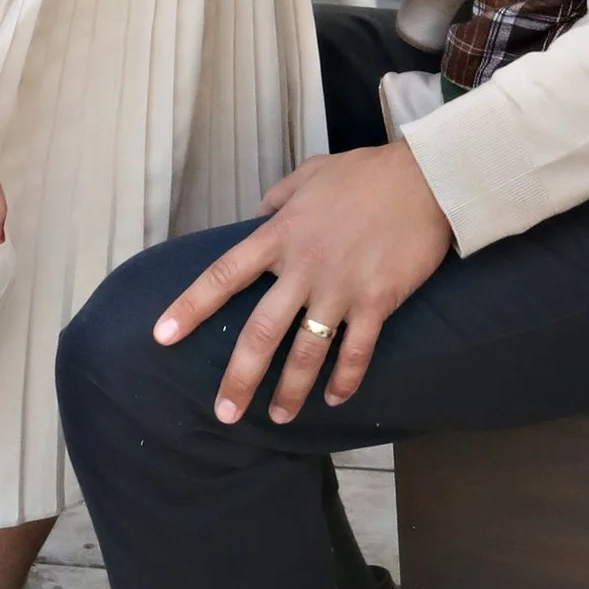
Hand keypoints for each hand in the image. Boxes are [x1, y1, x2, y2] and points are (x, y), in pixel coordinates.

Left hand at [152, 144, 454, 420]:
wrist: (426, 178)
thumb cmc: (367, 173)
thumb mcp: (311, 174)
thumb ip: (278, 198)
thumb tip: (259, 217)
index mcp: (280, 235)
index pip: (223, 275)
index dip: (190, 308)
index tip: (161, 338)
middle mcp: (303, 268)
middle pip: (261, 332)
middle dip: (240, 378)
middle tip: (224, 412)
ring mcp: (340, 288)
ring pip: (307, 352)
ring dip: (291, 390)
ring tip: (279, 415)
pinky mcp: (377, 301)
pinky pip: (356, 352)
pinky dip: (345, 379)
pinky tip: (336, 398)